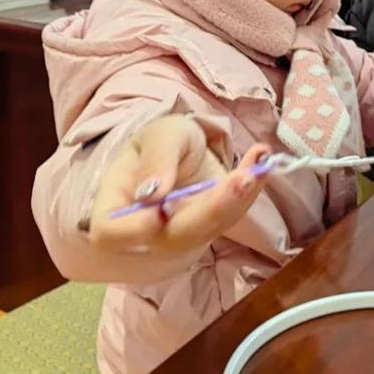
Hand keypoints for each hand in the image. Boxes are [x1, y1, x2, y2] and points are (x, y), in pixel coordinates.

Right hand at [90, 115, 269, 257]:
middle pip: (174, 237)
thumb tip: (153, 196)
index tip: (158, 212)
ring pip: (210, 229)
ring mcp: (182, 234)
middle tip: (241, 178)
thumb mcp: (156, 135)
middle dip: (211, 209)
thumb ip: (155, 159)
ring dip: (239, 197)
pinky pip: (232, 215)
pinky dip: (252, 188)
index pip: (111, 234)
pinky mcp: (211, 227)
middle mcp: (147, 232)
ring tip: (258, 160)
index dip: (133, 230)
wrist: (181, 148)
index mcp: (115, 209)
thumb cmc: (158, 142)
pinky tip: (262, 158)